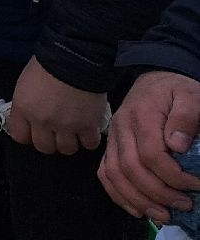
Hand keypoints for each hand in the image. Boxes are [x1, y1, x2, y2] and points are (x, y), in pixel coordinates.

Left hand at [7, 57, 107, 154]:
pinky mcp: (88, 126)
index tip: (35, 130)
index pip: (19, 136)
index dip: (28, 135)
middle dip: (50, 140)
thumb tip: (29, 117)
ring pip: (66, 149)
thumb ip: (26, 104)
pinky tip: (89, 129)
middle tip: (56, 130)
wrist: (76, 57)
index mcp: (23, 108)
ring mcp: (66, 126)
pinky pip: (89, 144)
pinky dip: (90, 139)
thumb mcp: (25, 83)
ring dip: (70, 141)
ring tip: (74, 130)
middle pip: (44, 147)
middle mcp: (42, 121)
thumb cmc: (48, 64)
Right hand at [100, 70, 199, 222]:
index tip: (195, 185)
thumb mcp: (190, 95)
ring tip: (164, 214)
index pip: (150, 154)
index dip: (172, 176)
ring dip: (139, 200)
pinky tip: (138, 209)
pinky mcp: (111, 148)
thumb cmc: (175, 91)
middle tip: (185, 205)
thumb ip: (186, 117)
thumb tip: (177, 146)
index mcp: (141, 116)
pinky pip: (106, 174)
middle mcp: (121, 129)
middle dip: (159, 193)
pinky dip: (119, 195)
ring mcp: (113, 139)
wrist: (155, 81)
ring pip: (115, 175)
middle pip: (131, 168)